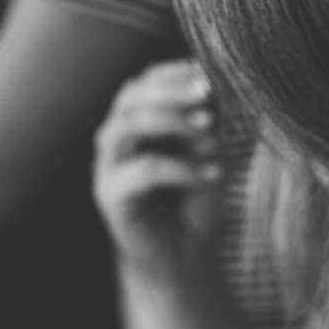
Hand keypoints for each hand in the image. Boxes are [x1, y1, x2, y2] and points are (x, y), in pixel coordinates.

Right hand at [93, 59, 222, 284]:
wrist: (182, 255)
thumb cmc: (194, 201)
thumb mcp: (210, 157)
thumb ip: (209, 126)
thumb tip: (219, 89)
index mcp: (137, 119)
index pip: (147, 80)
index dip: (175, 73)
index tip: (212, 74)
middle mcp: (117, 136)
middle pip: (132, 95)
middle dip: (172, 91)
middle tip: (208, 94)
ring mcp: (109, 164)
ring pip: (129, 126)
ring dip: (172, 122)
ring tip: (211, 130)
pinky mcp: (110, 195)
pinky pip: (142, 171)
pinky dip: (180, 169)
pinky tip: (212, 174)